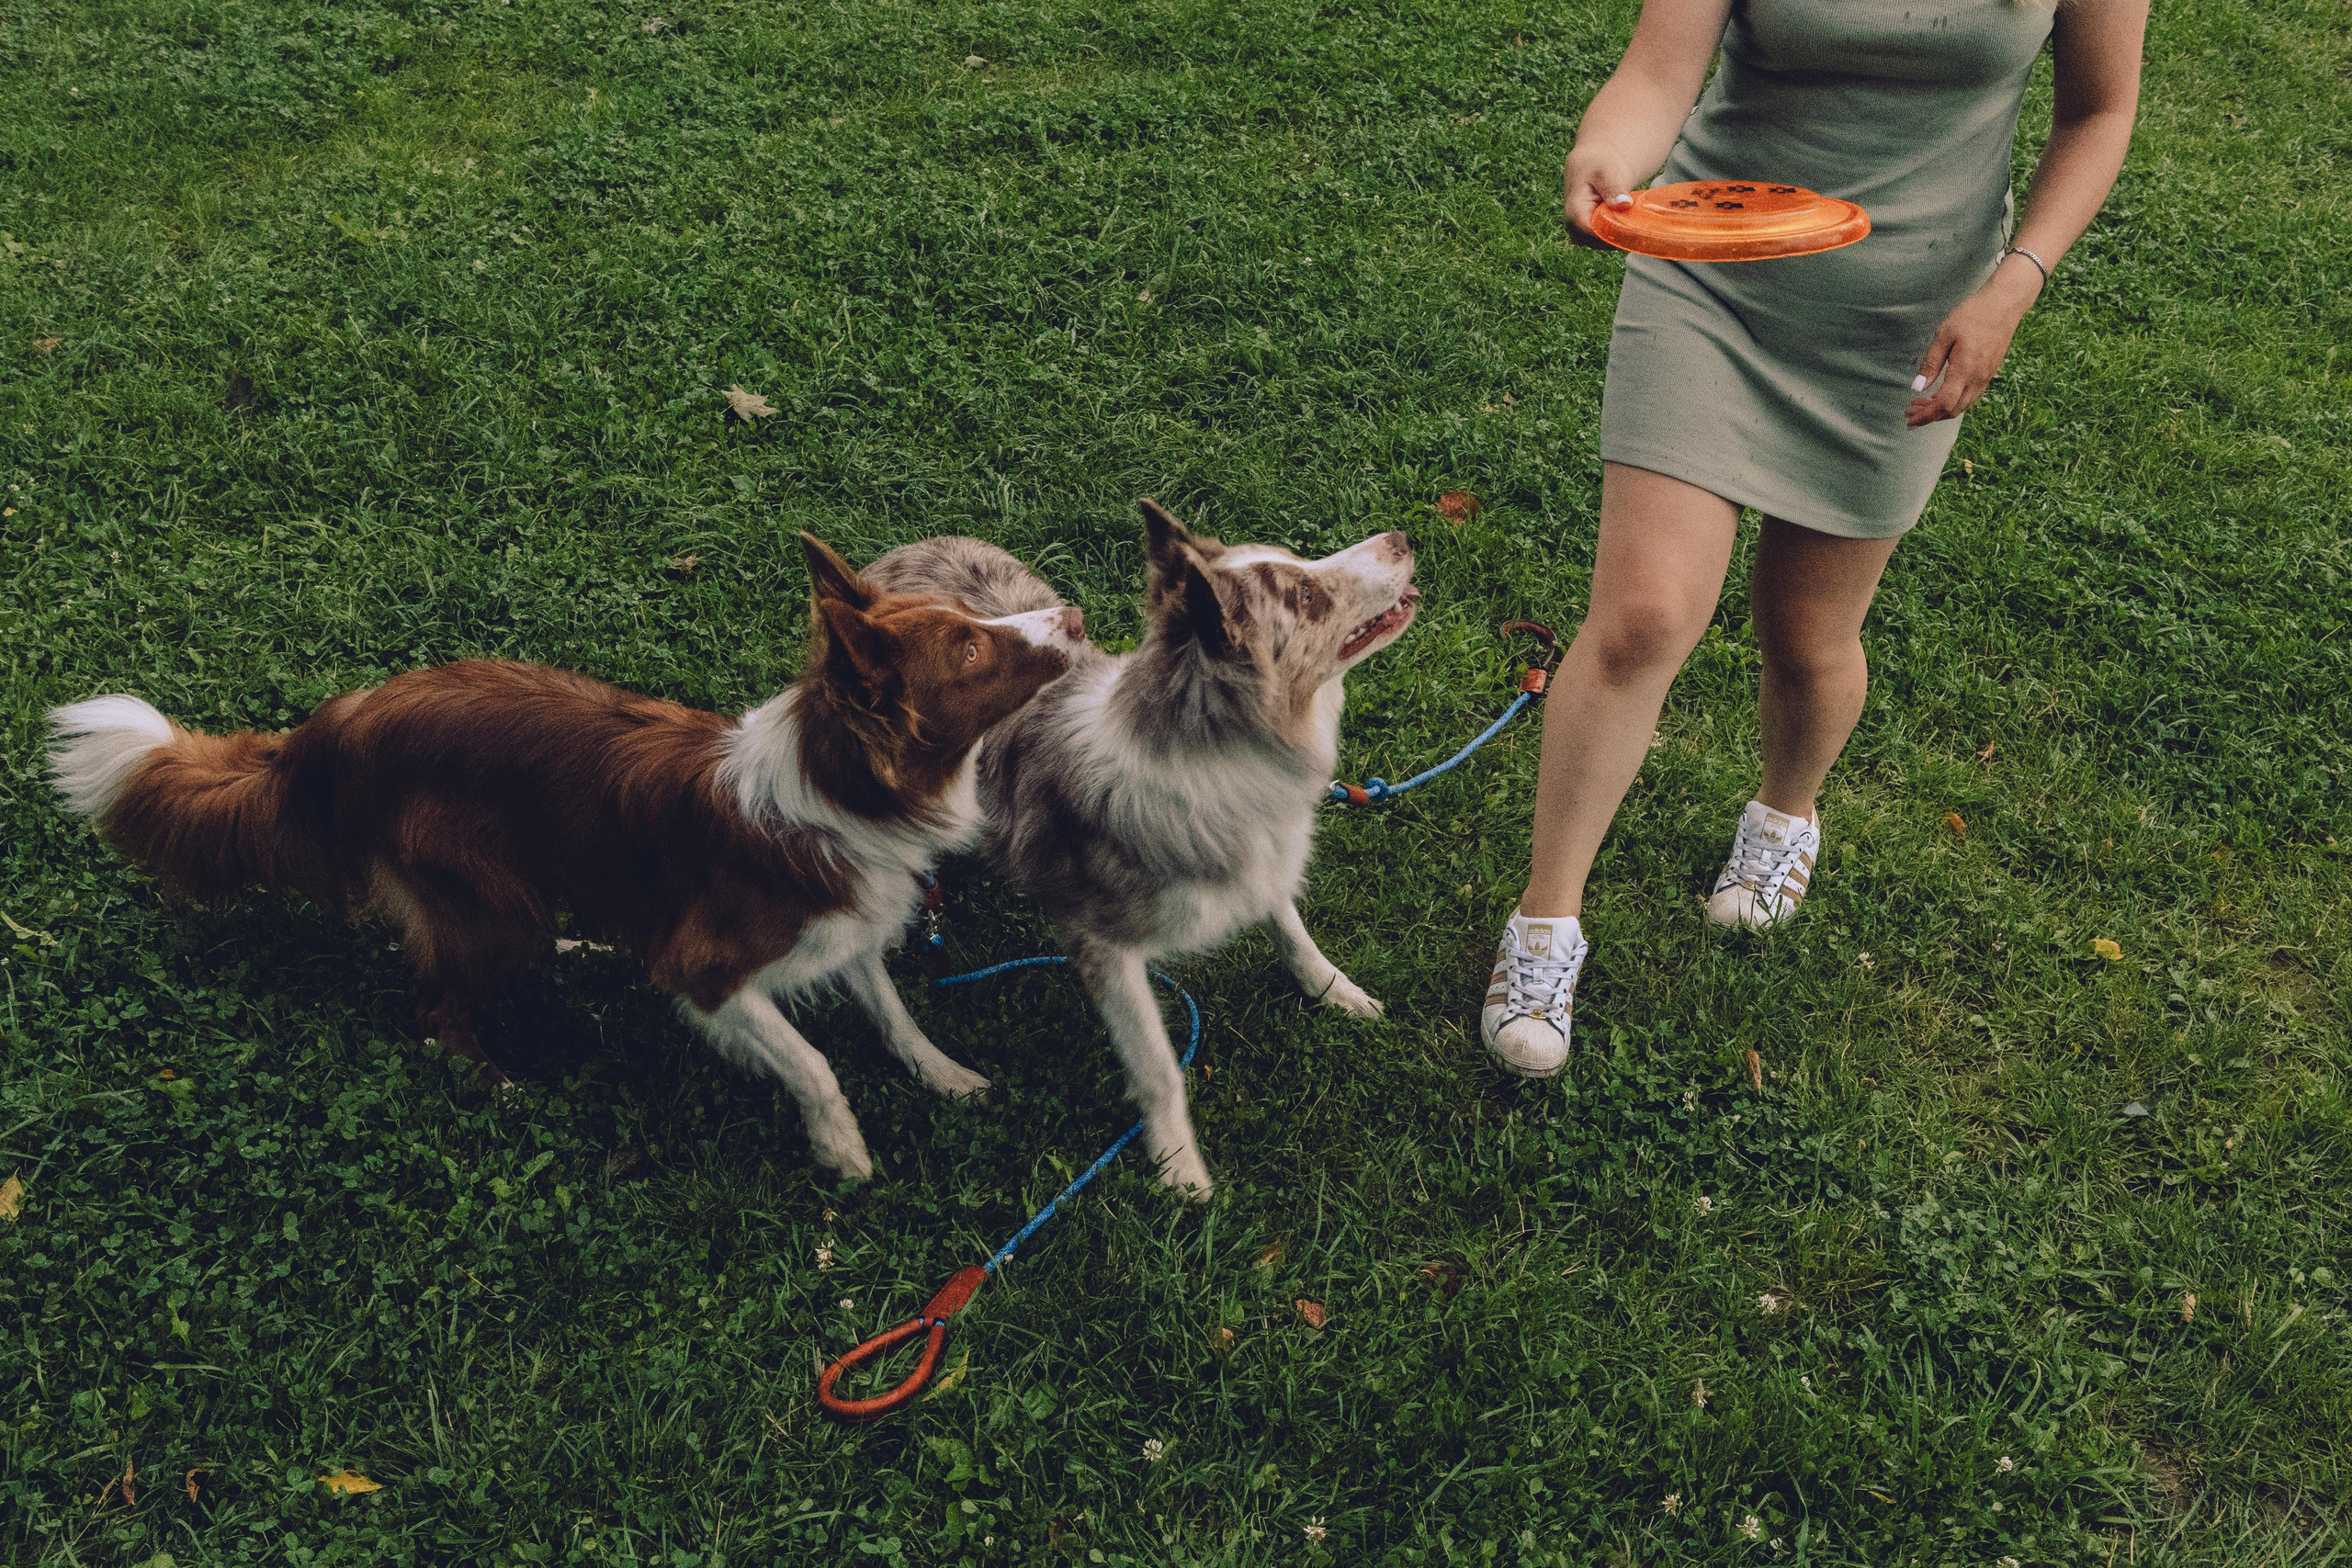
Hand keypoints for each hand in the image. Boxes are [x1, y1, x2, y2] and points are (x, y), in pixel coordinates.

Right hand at [1563, 143, 1638, 249]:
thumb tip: (1624, 204)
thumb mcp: (1606, 171)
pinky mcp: (1590, 235)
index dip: (1613, 233)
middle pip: (1599, 243)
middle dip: (1619, 235)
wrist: (1592, 164)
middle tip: (1639, 224)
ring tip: (1635, 222)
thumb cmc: (1597, 165)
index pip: (1593, 233)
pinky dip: (1619, 234)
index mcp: (1575, 212)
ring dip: (1620, 235)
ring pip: (1603, 244)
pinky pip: (1606, 241)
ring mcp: (1581, 234)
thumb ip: (1614, 188)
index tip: (1633, 227)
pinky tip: (1630, 223)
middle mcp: (1574, 227)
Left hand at [1905, 256, 2043, 426]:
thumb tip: (1918, 387)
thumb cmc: (1973, 314)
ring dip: (1941, 410)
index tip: (1909, 418)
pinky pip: (1971, 396)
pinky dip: (1953, 401)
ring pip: (1963, 405)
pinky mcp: (1990, 372)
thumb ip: (1931, 363)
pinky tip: (1940, 394)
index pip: (1943, 404)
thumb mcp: (1944, 335)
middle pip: (1953, 410)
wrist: (2004, 303)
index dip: (1925, 415)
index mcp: (1966, 370)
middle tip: (1910, 411)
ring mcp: (1986, 376)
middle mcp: (1978, 378)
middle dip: (1930, 416)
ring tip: (1921, 404)